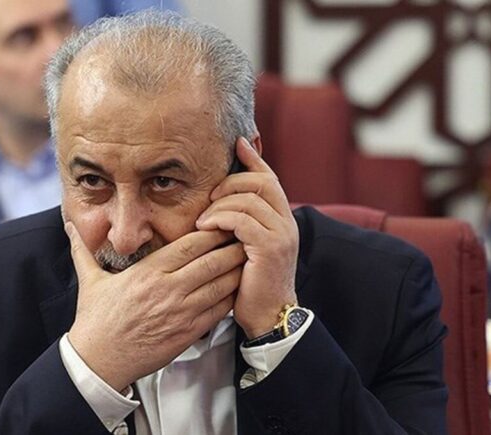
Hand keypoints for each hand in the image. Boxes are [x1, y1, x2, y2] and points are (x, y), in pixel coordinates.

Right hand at [65, 223, 244, 390]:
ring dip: (237, 271)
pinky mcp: (188, 333)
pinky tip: (239, 289)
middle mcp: (168, 289)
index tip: (223, 222)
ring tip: (249, 259)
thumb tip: (68, 227)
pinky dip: (231, 298)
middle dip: (232, 247)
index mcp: (148, 272)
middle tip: (246, 236)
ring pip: (221, 285)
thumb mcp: (89, 281)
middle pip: (212, 261)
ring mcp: (181, 312)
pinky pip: (218, 311)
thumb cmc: (96, 321)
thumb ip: (83, 250)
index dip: (211, 232)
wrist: (99, 361)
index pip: (189, 245)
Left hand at [195, 138, 299, 338]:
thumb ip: (243, 223)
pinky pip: (242, 221)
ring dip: (220, 205)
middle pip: (260, 182)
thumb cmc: (251, 283)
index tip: (237, 143)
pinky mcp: (270, 248)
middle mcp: (287, 223)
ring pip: (248, 200)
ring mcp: (281, 235)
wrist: (268, 316)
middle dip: (231, 182)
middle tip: (210, 195)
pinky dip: (221, 219)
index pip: (270, 179)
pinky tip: (205, 227)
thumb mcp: (248, 247)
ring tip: (203, 219)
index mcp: (283, 219)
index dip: (253, 159)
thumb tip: (222, 202)